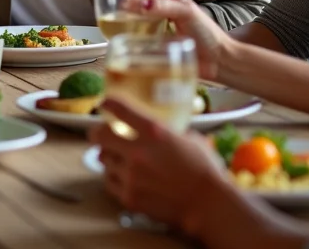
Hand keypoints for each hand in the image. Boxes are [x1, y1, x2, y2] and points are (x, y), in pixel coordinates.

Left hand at [88, 97, 230, 235]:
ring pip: (103, 160)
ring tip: (120, 160)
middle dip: (98, 134)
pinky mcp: (129, 196)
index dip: (108, 104)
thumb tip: (158, 128)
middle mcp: (138, 152)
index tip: (104, 103)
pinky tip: (125, 178)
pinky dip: (114, 178)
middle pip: (99, 136)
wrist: (210, 206)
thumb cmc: (206, 172)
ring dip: (110, 157)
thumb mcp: (191, 139)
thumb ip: (168, 132)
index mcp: (154, 132)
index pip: (120, 110)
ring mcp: (131, 176)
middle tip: (103, 135)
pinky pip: (109, 182)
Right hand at [123, 0, 228, 80]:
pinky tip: (129, 42)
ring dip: (131, 24)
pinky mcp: (160, 47)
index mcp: (173, 1)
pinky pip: (144, 41)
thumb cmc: (208, 34)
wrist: (218, 61)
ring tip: (120, 28)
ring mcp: (162, 31)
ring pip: (141, 23)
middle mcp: (166, 14)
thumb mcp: (186, 12)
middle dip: (131, 10)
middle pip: (143, 7)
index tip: (127, 4)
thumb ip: (164, 6)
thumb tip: (141, 5)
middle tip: (119, 14)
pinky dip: (135, 40)